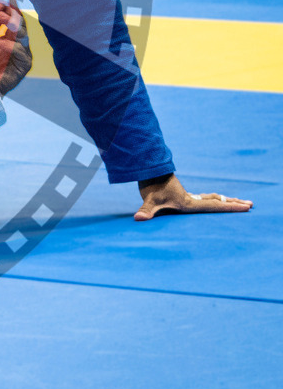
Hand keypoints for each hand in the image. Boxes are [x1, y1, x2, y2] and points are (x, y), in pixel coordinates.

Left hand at [0, 0, 31, 94]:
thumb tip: (0, 12)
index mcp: (10, 38)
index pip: (14, 20)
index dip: (10, 10)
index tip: (2, 1)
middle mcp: (18, 44)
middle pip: (21, 24)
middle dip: (12, 14)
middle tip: (2, 7)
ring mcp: (23, 53)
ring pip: (22, 34)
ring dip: (12, 24)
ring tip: (1, 17)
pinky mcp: (25, 63)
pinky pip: (18, 50)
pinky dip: (5, 44)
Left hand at [135, 173, 251, 220]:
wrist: (147, 170)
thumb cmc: (149, 186)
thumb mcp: (148, 200)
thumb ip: (146, 210)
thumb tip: (139, 218)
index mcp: (189, 203)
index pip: (214, 206)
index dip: (231, 207)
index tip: (247, 207)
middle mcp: (191, 199)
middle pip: (216, 200)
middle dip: (233, 203)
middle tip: (250, 204)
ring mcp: (186, 196)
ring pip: (210, 198)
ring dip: (223, 199)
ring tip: (236, 201)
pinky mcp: (180, 194)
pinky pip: (201, 198)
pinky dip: (211, 199)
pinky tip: (211, 200)